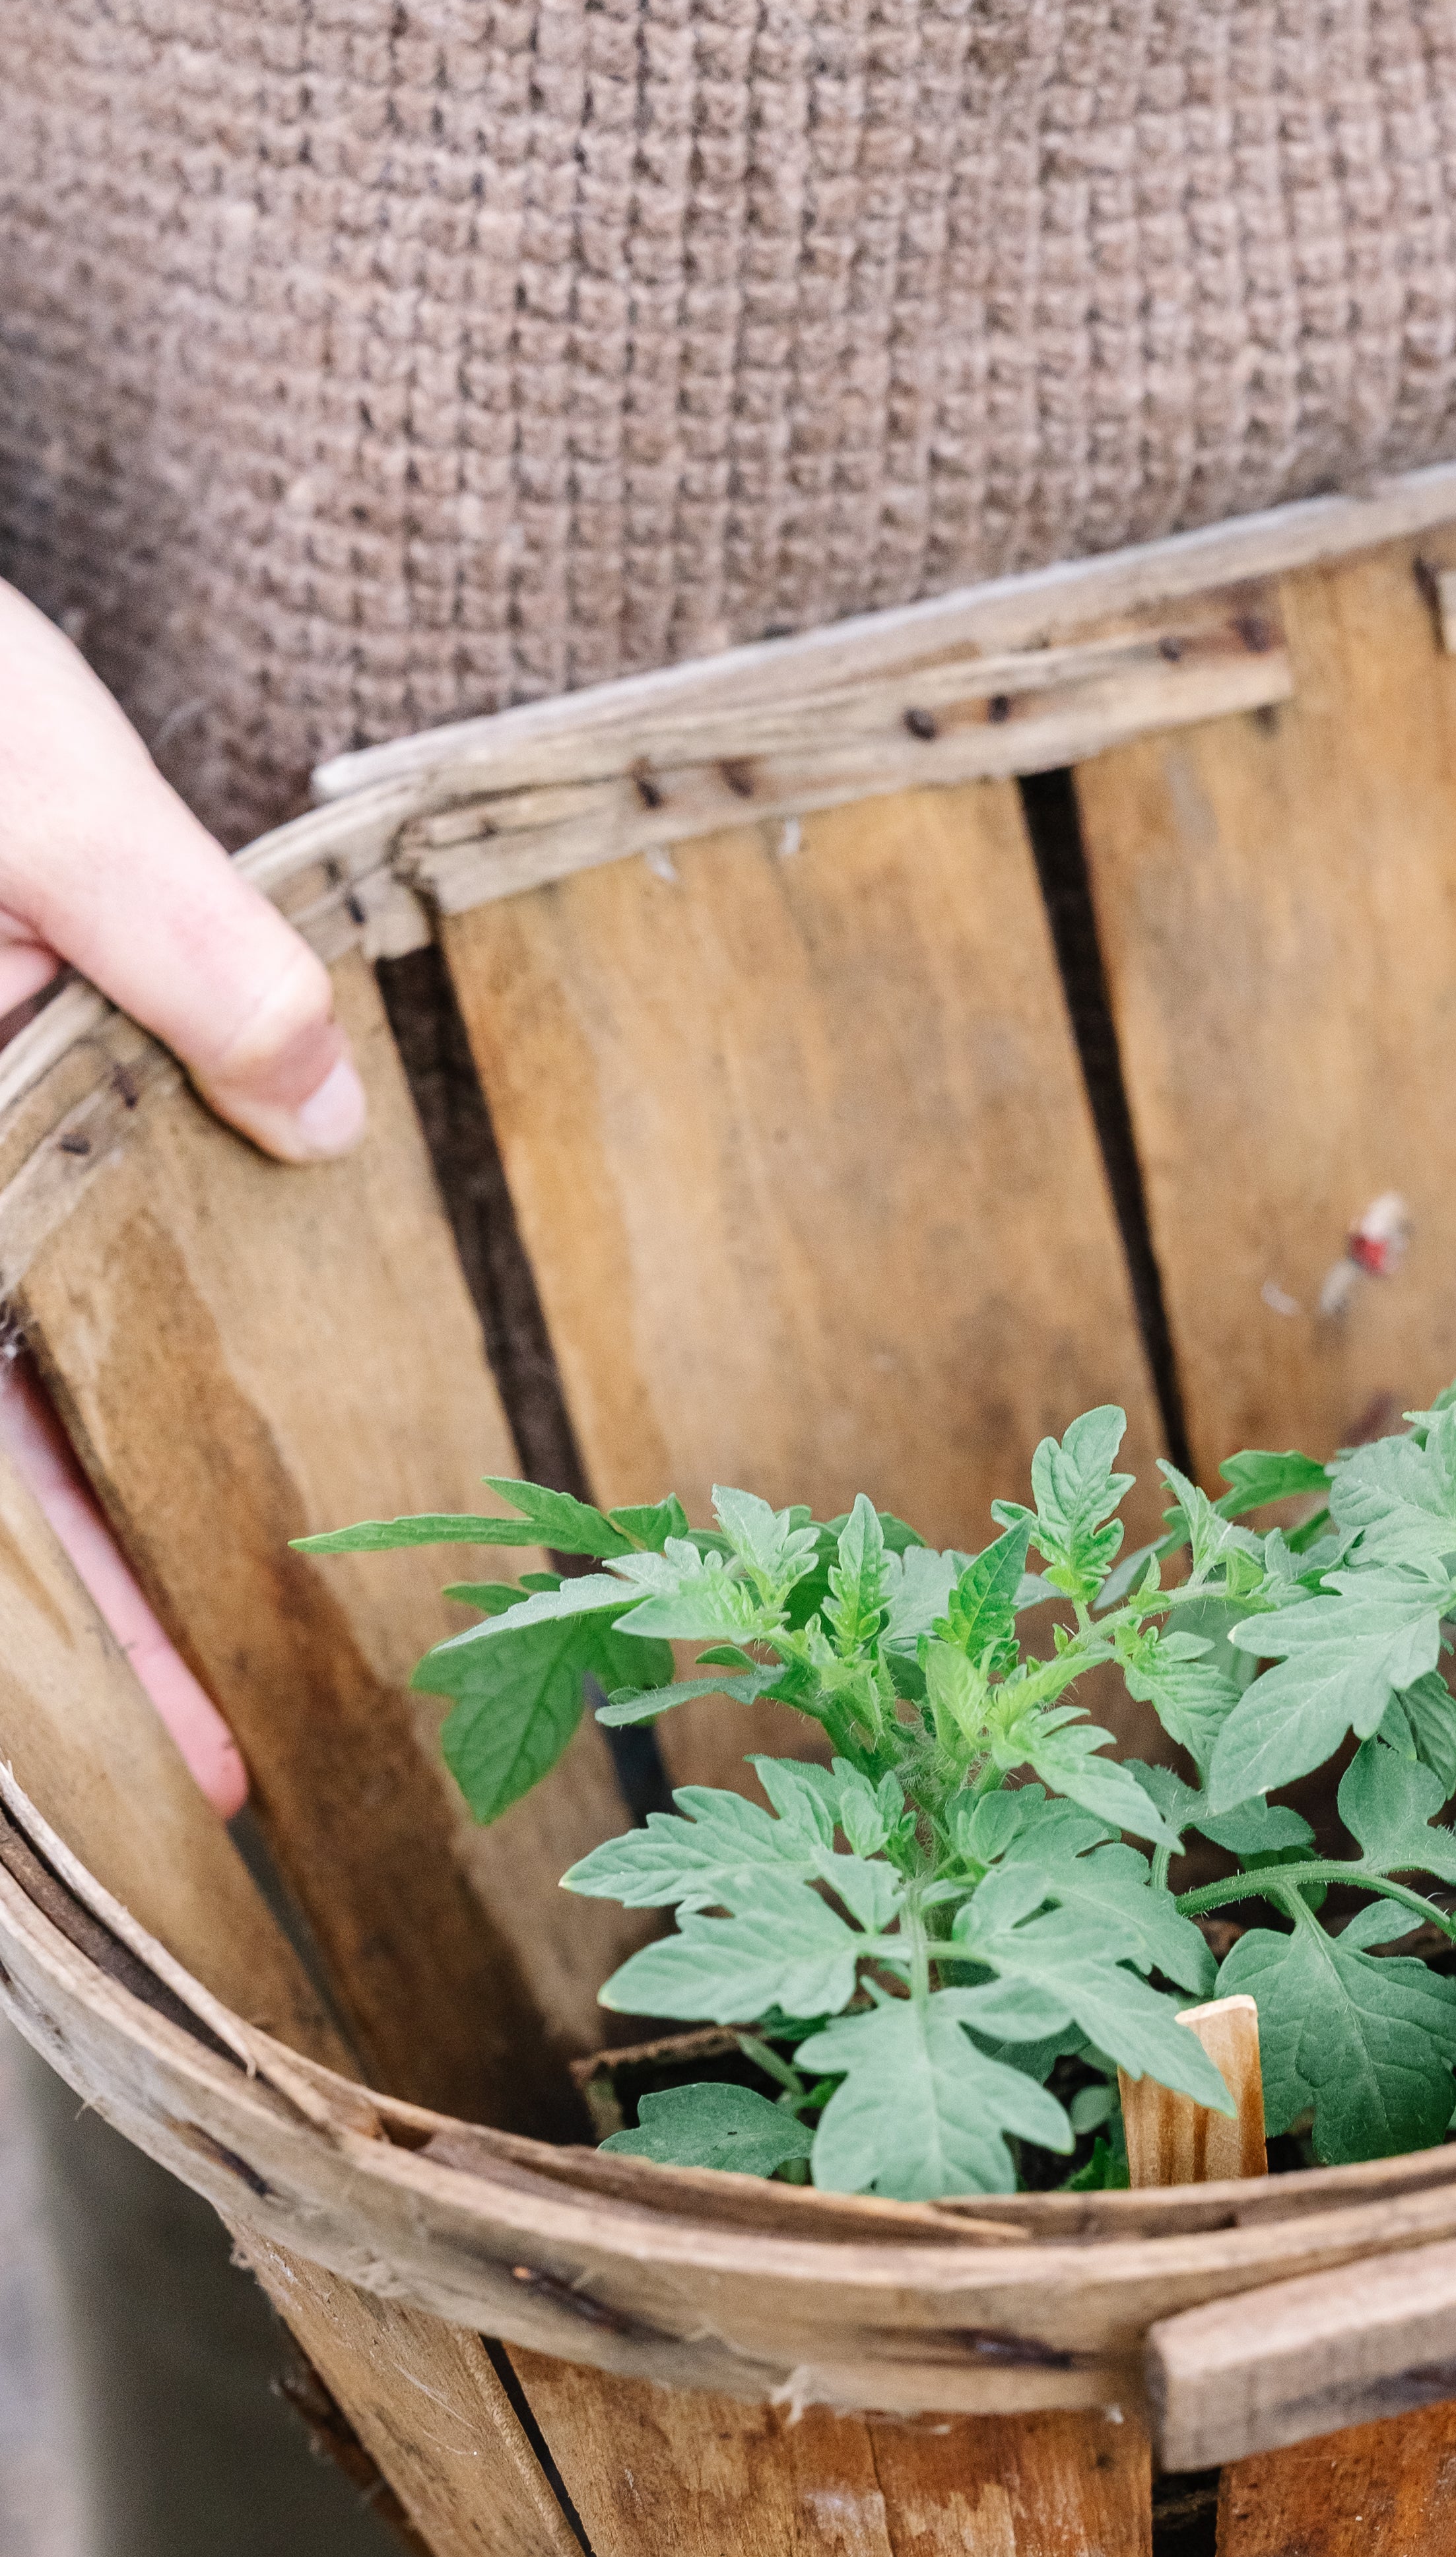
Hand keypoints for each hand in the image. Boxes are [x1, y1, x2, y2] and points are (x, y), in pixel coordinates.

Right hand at [0, 582, 336, 1813]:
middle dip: (98, 1621)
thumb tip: (322, 1120)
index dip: (92, 1612)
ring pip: (10, 1386)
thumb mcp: (43, 787)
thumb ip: (186, 955)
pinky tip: (178, 1442)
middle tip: (226, 1769)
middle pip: (1, 1456)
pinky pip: (27, 1291)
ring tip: (218, 1659)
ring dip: (92, 1524)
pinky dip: (83, 1374)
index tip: (192, 1755)